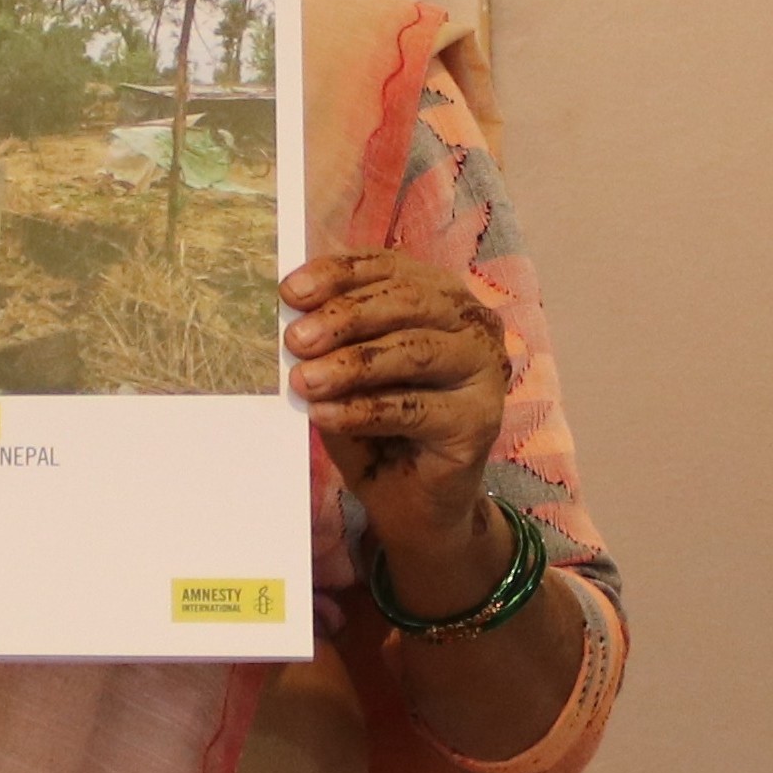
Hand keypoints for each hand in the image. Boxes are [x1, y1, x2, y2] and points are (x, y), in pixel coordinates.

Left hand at [284, 251, 514, 603]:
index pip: (389, 268)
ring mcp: (484, 369)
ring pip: (415, 350)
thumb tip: (287, 314)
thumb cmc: (377, 429)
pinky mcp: (481, 419)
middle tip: (295, 339)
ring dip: (353, 364)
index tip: (290, 292)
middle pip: (408, 301)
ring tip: (304, 380)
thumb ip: (330, 340)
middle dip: (345, 317)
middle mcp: (472, 322)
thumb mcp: (346, 374)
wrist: (412, 504)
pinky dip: (363, 409)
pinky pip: (414, 407)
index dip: (338, 274)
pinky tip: (324, 415)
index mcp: (439, 295)